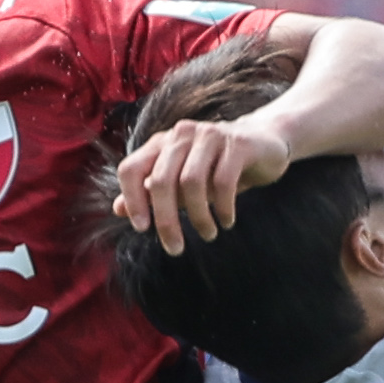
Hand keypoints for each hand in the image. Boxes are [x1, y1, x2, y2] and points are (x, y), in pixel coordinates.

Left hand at [110, 106, 292, 252]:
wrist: (265, 141)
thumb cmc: (217, 164)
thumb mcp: (181, 179)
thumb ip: (151, 192)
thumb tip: (118, 210)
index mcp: (162, 143)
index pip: (130, 168)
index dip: (132, 200)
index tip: (142, 228)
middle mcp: (182, 135)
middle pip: (161, 180)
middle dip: (166, 220)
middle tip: (175, 247)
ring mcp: (210, 136)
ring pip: (192, 183)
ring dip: (198, 217)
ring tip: (208, 234)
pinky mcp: (237, 144)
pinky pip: (223, 182)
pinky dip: (223, 208)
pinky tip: (227, 221)